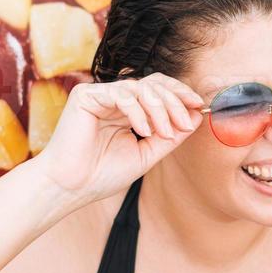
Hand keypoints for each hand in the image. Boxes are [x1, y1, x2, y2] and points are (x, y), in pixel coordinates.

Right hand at [38, 73, 203, 201]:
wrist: (71, 188)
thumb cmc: (102, 174)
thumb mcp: (147, 153)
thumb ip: (170, 135)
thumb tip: (197, 116)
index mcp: (127, 110)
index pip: (158, 90)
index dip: (180, 94)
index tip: (199, 106)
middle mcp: (114, 99)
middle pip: (153, 84)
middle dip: (175, 101)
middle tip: (186, 122)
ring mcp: (100, 95)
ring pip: (140, 88)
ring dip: (159, 109)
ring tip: (163, 132)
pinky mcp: (86, 96)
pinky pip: (121, 95)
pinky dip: (137, 111)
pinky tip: (143, 130)